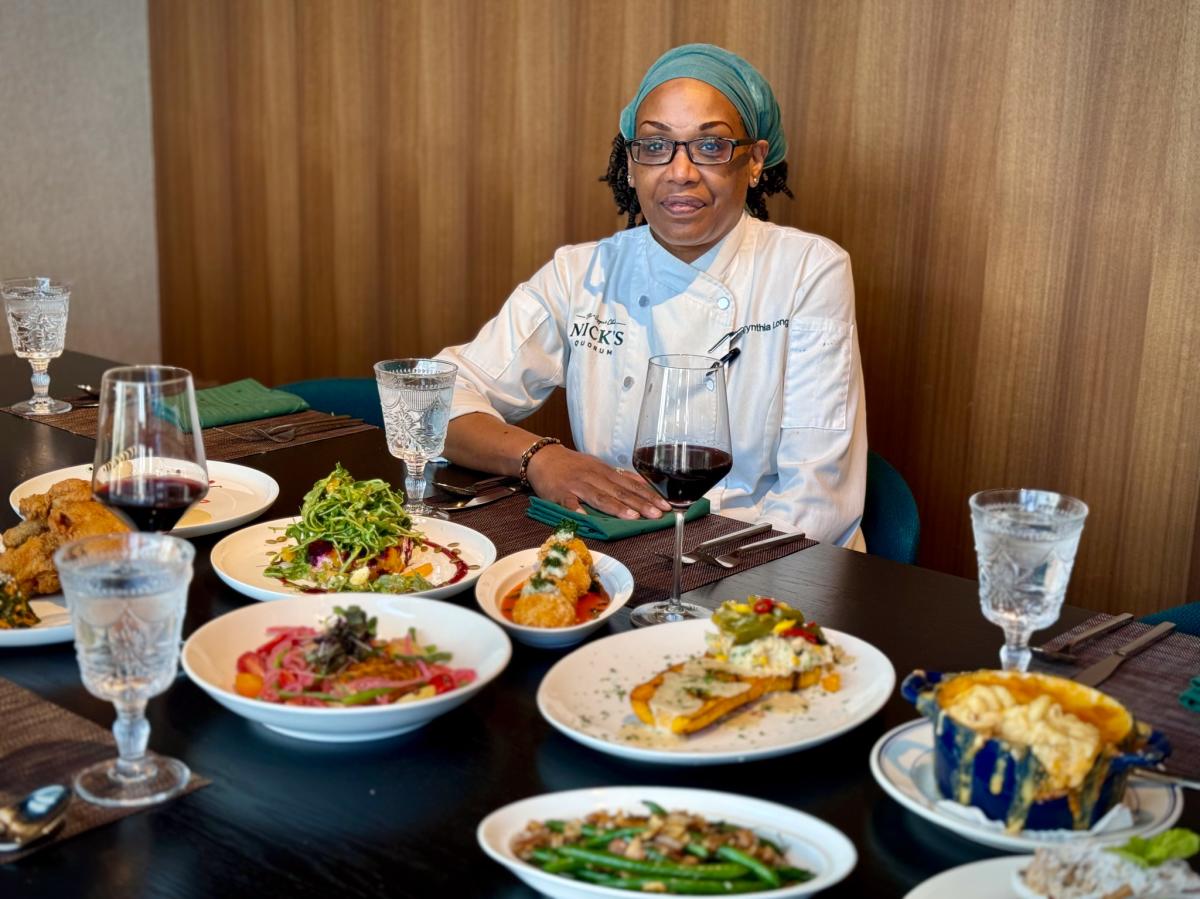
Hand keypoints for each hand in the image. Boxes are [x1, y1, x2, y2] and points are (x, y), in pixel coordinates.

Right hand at [526, 445, 671, 518]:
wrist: (543, 457)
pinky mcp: (560, 493)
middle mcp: (595, 477)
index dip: (649, 496)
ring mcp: (577, 485)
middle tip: (657, 514)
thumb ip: (619, 478)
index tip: (665, 506)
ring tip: (632, 517)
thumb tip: (644, 486)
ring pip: (599, 497)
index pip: (632, 485)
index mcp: (605, 472)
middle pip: (620, 492)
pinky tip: (585, 517)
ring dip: (616, 507)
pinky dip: (577, 509)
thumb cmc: (574, 466)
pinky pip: (569, 502)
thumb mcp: (599, 467)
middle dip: (640, 504)